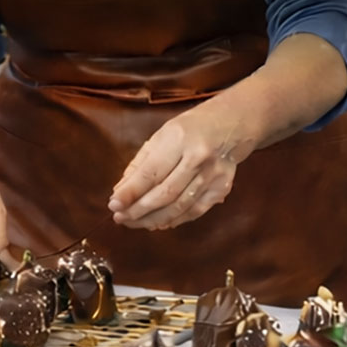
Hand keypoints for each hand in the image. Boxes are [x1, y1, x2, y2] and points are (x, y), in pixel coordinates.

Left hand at [107, 109, 255, 230]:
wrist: (233, 124)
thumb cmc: (190, 128)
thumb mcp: (161, 136)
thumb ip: (140, 164)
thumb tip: (120, 192)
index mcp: (180, 139)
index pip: (151, 173)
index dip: (131, 192)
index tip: (113, 204)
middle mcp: (198, 158)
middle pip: (165, 193)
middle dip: (138, 210)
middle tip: (120, 217)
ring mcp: (213, 175)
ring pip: (179, 207)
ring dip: (153, 219)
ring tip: (134, 223)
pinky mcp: (222, 188)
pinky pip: (195, 211)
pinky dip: (175, 220)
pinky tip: (158, 223)